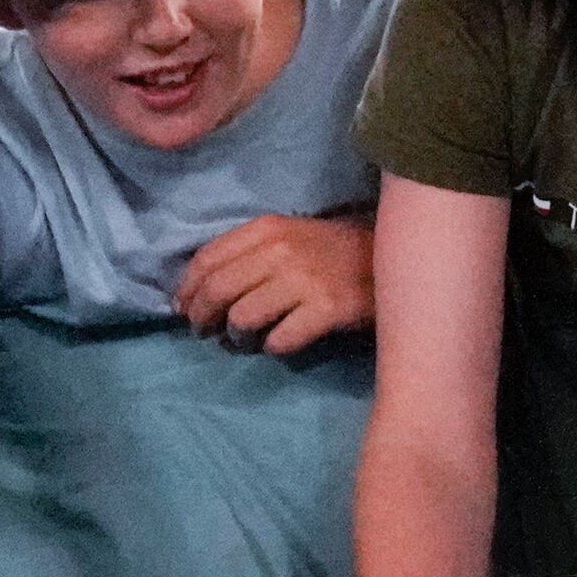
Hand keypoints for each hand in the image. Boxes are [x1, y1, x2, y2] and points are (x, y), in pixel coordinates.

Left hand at [176, 212, 374, 353]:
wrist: (394, 258)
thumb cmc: (334, 250)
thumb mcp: (289, 236)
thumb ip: (249, 253)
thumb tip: (202, 289)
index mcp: (268, 228)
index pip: (209, 258)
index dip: (187, 287)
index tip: (182, 307)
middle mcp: (282, 251)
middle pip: (219, 289)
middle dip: (201, 316)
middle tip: (202, 331)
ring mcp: (305, 281)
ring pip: (244, 316)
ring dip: (234, 336)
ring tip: (239, 341)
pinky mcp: (328, 310)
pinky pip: (281, 339)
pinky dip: (270, 347)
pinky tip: (275, 345)